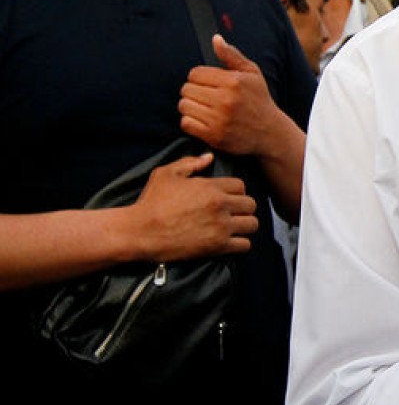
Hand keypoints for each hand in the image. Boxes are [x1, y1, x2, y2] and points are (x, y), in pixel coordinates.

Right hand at [130, 152, 257, 261]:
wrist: (139, 232)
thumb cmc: (151, 202)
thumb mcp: (166, 174)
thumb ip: (190, 163)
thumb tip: (209, 157)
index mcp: (211, 187)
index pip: (241, 185)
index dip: (235, 191)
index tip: (227, 198)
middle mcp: (220, 205)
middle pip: (251, 204)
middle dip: (243, 208)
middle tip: (233, 213)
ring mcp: (221, 226)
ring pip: (252, 224)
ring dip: (245, 226)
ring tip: (235, 228)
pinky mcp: (217, 246)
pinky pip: (244, 245)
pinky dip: (240, 244)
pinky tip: (231, 242)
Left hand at [180, 35, 286, 156]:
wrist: (270, 132)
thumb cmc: (259, 100)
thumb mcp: (252, 73)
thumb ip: (232, 55)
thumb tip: (216, 39)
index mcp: (233, 82)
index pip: (195, 73)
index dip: (200, 77)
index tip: (209, 84)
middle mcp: (225, 100)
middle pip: (186, 89)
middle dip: (194, 92)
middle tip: (206, 97)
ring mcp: (219, 119)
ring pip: (184, 106)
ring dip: (191, 107)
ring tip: (204, 108)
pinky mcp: (214, 135)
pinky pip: (186, 123)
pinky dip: (191, 122)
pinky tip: (203, 120)